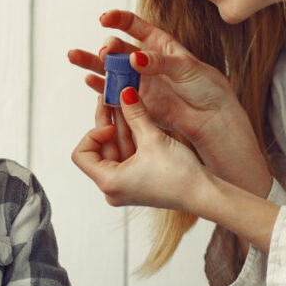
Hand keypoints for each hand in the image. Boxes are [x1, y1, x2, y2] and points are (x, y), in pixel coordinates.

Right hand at [69, 10, 269, 196]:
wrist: (211, 117)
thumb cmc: (206, 87)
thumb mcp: (187, 68)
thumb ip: (160, 62)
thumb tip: (135, 57)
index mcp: (159, 44)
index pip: (134, 25)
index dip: (118, 20)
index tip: (104, 18)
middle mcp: (144, 60)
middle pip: (118, 48)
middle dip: (108, 47)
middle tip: (105, 53)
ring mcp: (138, 80)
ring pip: (109, 68)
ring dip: (92, 62)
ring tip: (74, 56)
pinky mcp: (134, 100)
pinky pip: (113, 91)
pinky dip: (100, 85)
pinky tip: (89, 80)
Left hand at [72, 86, 213, 211]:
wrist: (204, 194)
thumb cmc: (179, 175)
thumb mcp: (153, 139)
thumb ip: (135, 114)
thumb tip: (124, 92)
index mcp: (109, 182)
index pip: (82, 154)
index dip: (93, 134)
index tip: (113, 124)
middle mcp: (113, 187)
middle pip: (100, 149)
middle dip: (108, 123)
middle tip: (111, 96)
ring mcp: (126, 185)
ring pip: (116, 150)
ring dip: (121, 127)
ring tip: (124, 100)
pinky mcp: (139, 181)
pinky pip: (128, 156)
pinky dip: (131, 138)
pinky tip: (136, 117)